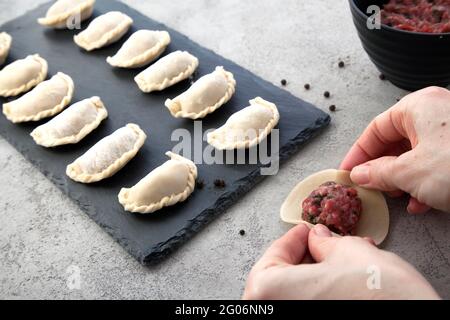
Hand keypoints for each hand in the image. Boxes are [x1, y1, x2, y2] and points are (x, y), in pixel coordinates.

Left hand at [243, 224, 439, 299]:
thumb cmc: (378, 293)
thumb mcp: (349, 253)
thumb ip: (325, 243)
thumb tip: (317, 238)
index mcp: (271, 291)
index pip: (273, 258)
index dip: (291, 238)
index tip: (304, 230)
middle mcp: (277, 312)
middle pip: (283, 278)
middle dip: (307, 256)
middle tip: (324, 242)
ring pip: (300, 293)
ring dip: (319, 273)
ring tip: (344, 259)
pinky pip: (313, 304)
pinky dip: (324, 291)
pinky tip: (346, 279)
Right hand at [340, 86, 449, 213]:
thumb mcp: (410, 173)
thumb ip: (378, 173)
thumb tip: (360, 174)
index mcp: (418, 106)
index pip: (375, 129)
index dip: (358, 154)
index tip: (347, 173)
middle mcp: (436, 112)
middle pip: (395, 140)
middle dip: (382, 168)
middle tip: (372, 187)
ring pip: (416, 153)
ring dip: (402, 179)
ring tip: (397, 198)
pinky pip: (436, 160)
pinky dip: (424, 181)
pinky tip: (422, 202)